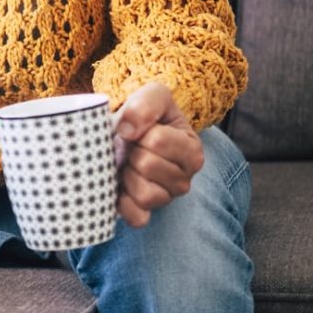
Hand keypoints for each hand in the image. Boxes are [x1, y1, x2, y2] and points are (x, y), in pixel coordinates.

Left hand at [111, 82, 203, 227]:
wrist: (127, 132)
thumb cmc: (144, 115)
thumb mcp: (153, 95)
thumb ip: (146, 103)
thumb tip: (127, 131)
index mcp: (192, 150)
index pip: (158, 141)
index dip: (139, 131)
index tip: (139, 130)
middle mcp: (185, 179)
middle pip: (147, 166)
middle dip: (131, 152)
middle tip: (131, 148)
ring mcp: (166, 198)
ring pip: (145, 194)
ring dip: (127, 176)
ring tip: (127, 164)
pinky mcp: (146, 214)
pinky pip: (137, 218)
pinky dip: (123, 204)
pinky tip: (120, 186)